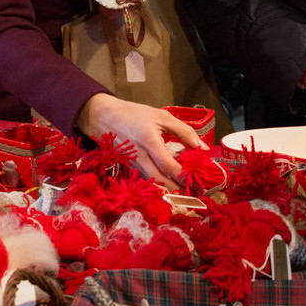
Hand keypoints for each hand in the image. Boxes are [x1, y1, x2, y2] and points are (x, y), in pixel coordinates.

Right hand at [75, 92, 207, 184]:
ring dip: (170, 188)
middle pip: (161, 181)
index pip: (169, 166)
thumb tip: (203, 148)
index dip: (184, 176)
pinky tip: (169, 181)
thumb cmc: (133, 114)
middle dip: (179, 190)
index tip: (198, 180)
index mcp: (149, 141)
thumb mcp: (161, 116)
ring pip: (153, 183)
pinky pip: (146, 179)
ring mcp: (132, 164)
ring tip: (186, 188)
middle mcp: (139, 156)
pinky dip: (159, 183)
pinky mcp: (128, 168)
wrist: (102, 117)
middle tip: (195, 192)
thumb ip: (184, 131)